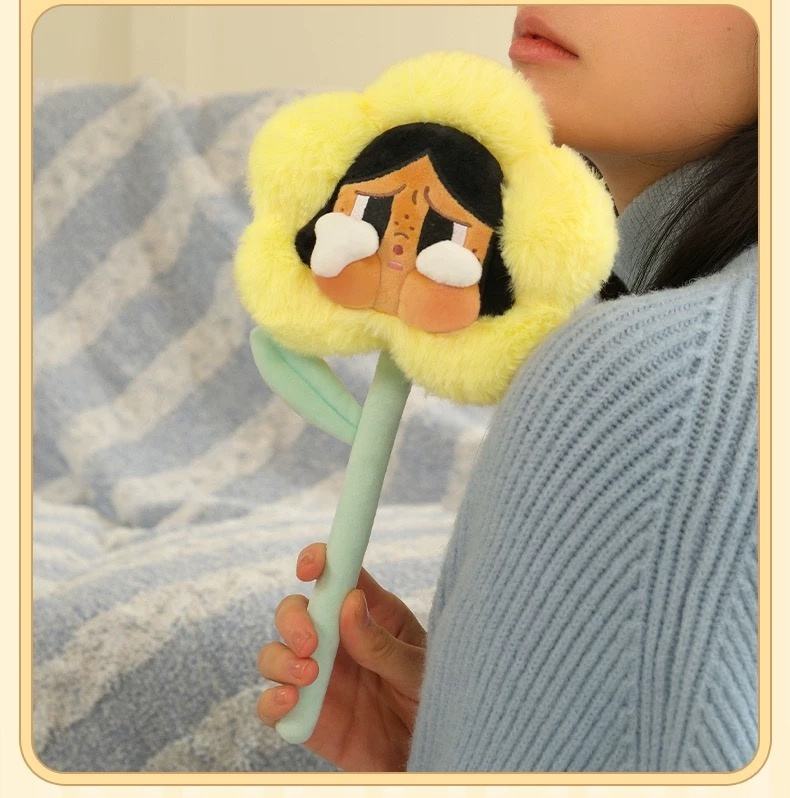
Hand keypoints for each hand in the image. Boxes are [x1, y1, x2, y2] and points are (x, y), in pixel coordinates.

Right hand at [256, 542, 426, 770]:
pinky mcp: (305, 715)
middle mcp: (336, 640)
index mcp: (369, 614)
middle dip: (294, 619)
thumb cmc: (432, 702)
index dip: (319, 559)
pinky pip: (270, 703)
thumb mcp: (418, 670)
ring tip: (309, 676)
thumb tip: (350, 602)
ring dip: (281, 659)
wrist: (425, 757)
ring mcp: (316, 677)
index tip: (310, 567)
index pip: (337, 573)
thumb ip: (383, 643)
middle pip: (295, 610)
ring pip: (274, 652)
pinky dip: (271, 700)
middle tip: (312, 643)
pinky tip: (292, 703)